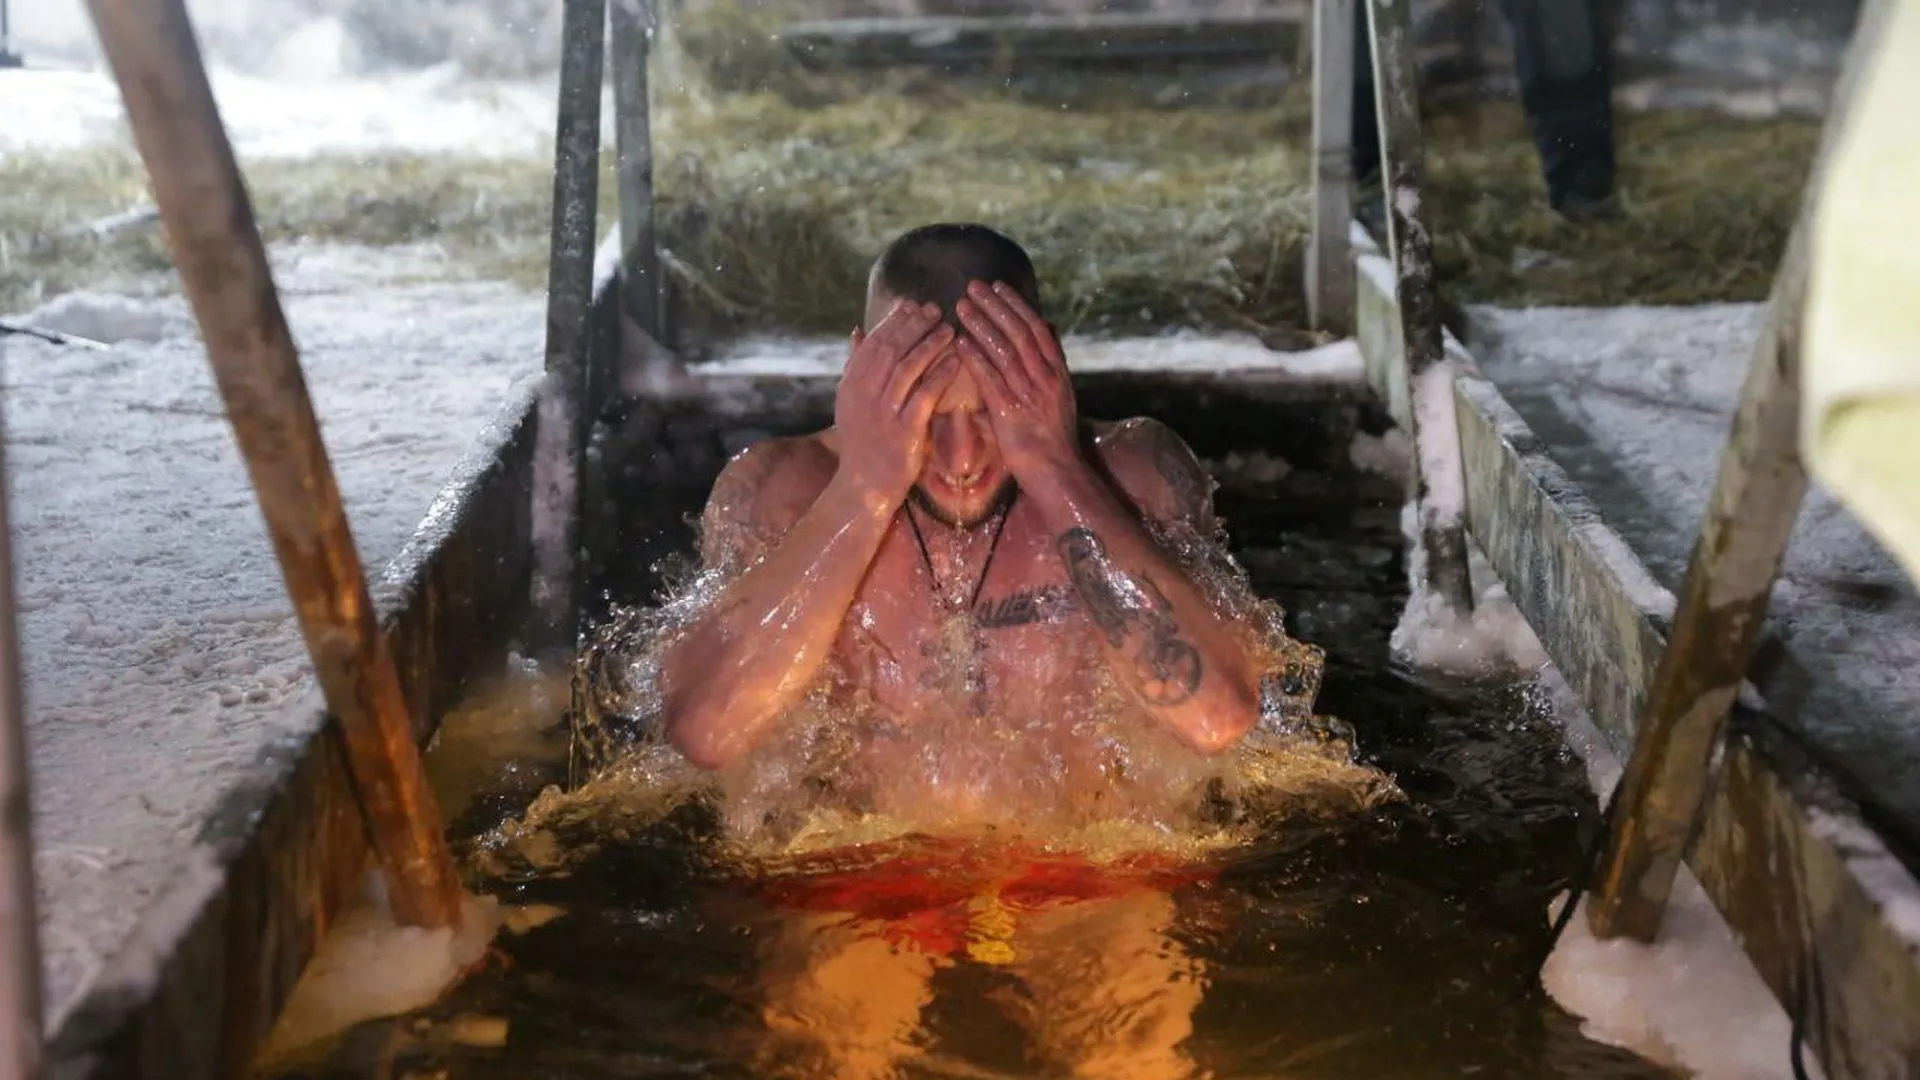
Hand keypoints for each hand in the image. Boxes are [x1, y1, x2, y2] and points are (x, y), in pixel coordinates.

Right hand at [833, 299, 956, 501]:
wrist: (864, 485)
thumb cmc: (862, 442)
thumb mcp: (849, 402)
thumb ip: (854, 366)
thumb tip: (857, 330)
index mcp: (851, 385)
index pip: (873, 343)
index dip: (893, 321)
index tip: (912, 305)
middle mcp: (864, 395)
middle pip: (891, 350)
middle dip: (913, 326)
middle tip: (935, 309)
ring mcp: (883, 413)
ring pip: (907, 368)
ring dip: (929, 345)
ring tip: (948, 329)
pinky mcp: (904, 431)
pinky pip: (925, 396)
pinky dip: (940, 375)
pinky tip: (955, 361)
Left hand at [955, 280, 1079, 481]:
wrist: (1057, 473)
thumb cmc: (1052, 439)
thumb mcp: (1059, 396)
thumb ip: (1048, 364)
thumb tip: (1046, 329)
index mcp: (1057, 373)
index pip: (1036, 329)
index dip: (1016, 305)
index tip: (997, 286)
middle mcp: (1046, 379)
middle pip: (1020, 332)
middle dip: (995, 307)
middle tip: (973, 286)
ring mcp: (1030, 395)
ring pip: (1005, 351)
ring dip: (982, 325)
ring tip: (962, 307)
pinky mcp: (1011, 414)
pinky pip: (991, 380)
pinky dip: (975, 358)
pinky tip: (959, 343)